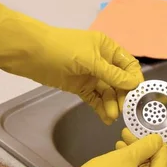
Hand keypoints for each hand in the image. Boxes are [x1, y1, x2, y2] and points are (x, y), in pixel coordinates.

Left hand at [0, 0, 143, 124]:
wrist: (29, 54)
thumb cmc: (62, 49)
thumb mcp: (91, 60)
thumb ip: (113, 74)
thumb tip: (135, 83)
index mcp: (107, 48)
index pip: (128, 65)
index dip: (134, 80)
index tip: (137, 95)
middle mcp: (102, 61)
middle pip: (119, 81)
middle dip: (122, 96)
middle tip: (123, 110)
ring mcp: (90, 75)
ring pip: (107, 92)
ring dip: (111, 104)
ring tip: (111, 116)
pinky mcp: (79, 87)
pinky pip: (94, 99)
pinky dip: (100, 108)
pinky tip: (105, 118)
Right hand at [0, 130, 166, 166]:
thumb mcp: (127, 156)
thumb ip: (145, 147)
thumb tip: (158, 140)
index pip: (162, 163)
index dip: (158, 145)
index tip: (152, 132)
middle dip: (141, 149)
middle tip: (130, 133)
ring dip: (131, 156)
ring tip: (121, 140)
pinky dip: (125, 166)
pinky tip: (116, 153)